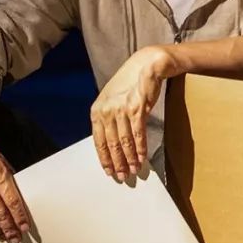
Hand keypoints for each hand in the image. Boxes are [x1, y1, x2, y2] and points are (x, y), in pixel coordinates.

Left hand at [90, 46, 174, 178]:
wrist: (146, 65)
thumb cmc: (129, 83)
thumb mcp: (111, 99)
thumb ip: (108, 119)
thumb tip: (111, 142)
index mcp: (97, 111)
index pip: (98, 141)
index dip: (104, 159)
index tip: (109, 171)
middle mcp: (107, 111)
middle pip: (111, 145)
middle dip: (117, 163)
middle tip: (122, 177)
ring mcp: (121, 110)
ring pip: (124, 142)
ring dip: (129, 159)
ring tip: (134, 170)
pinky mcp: (137, 109)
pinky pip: (138, 135)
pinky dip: (140, 149)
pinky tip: (141, 158)